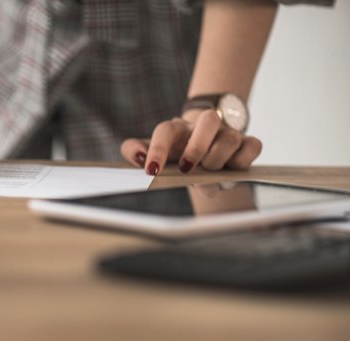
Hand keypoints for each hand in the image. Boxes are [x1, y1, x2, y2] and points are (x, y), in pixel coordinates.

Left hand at [120, 109, 261, 174]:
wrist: (203, 150)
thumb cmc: (174, 153)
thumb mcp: (151, 153)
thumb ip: (134, 150)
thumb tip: (139, 157)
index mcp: (177, 130)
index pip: (165, 131)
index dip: (157, 150)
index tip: (151, 171)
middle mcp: (203, 128)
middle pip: (208, 120)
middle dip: (198, 147)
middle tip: (187, 169)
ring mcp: (227, 134)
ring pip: (231, 137)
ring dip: (219, 159)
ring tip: (209, 172)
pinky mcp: (247, 143)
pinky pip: (253, 145)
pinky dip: (243, 160)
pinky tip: (232, 170)